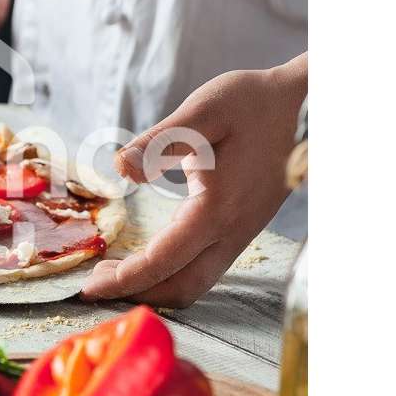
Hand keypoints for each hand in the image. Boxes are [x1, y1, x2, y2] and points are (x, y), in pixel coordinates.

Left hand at [81, 53, 307, 307]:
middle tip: (95, 283)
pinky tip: (151, 257)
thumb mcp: (204, 111)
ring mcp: (241, 233)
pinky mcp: (243, 228)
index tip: (88, 287)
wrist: (306, 104)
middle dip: (136, 293)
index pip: (163, 261)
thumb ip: (159, 142)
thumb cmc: (254, 103)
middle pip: (181, 287)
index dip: (124, 279)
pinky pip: (205, 268)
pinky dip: (173, 274)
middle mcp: (231, 230)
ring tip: (116, 274)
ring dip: (155, 287)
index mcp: (216, 207)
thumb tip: (121, 167)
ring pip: (196, 282)